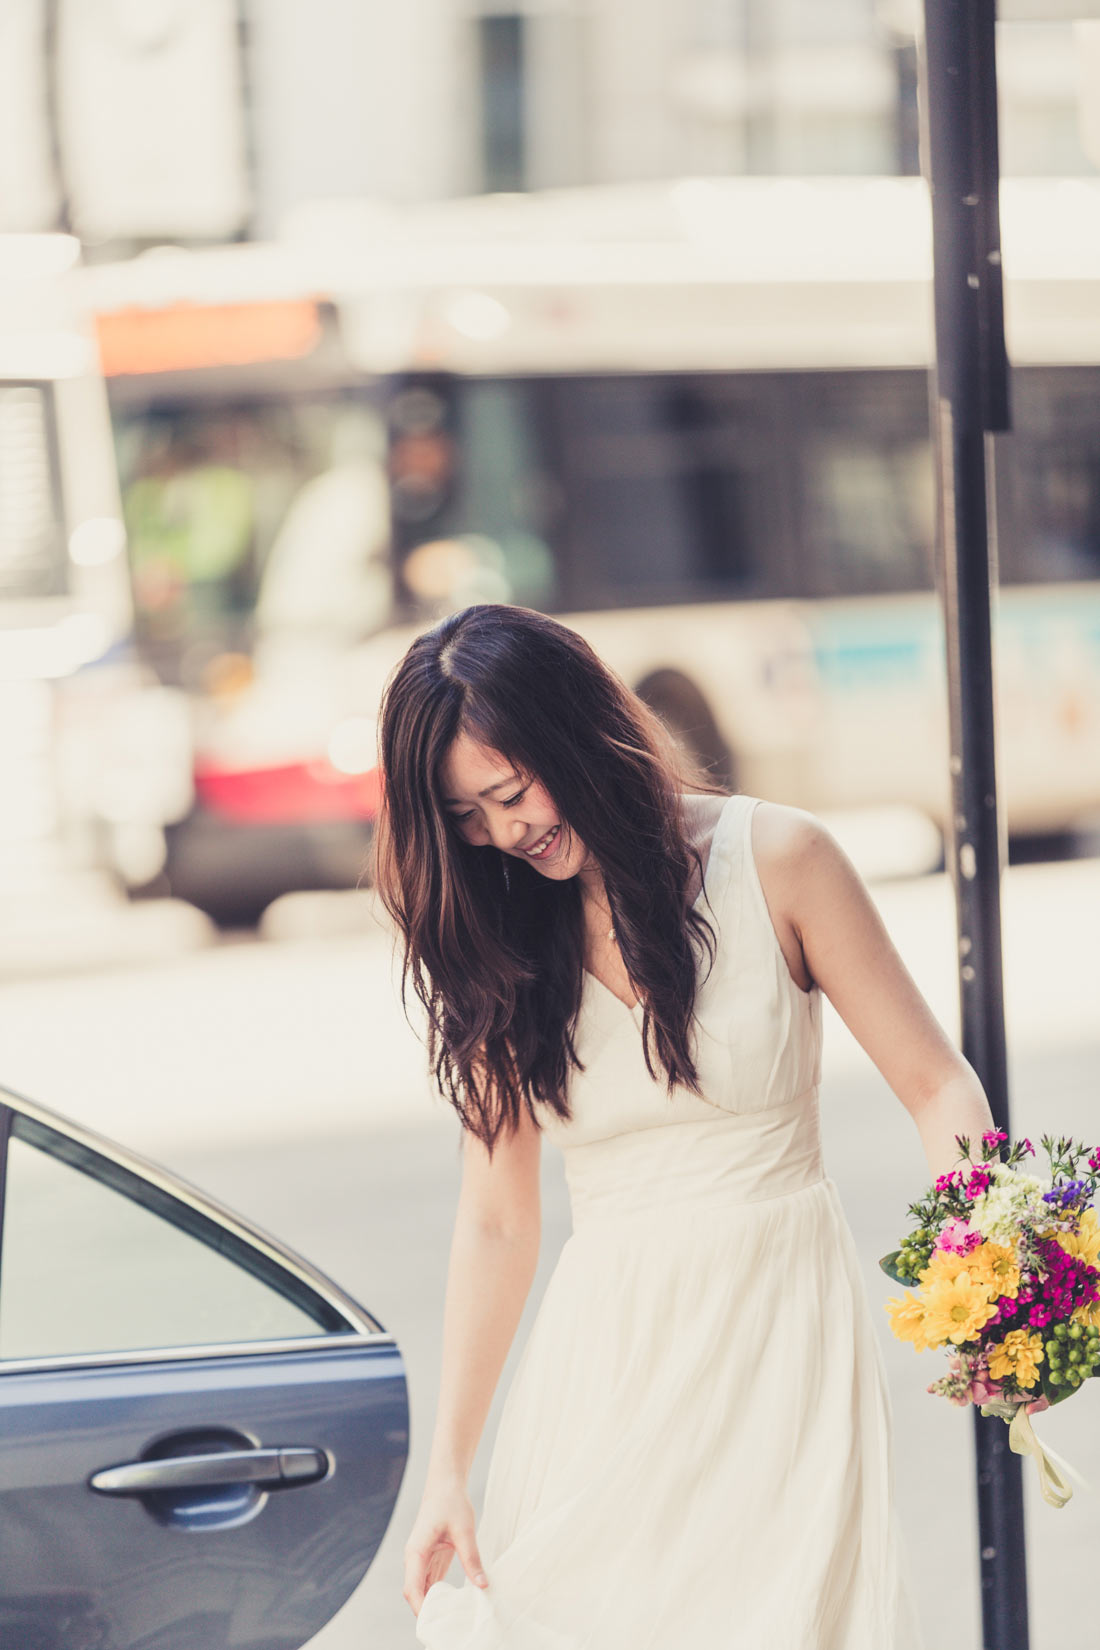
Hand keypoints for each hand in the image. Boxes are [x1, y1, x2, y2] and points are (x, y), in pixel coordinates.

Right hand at [402, 1481, 489, 1615]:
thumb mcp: (464, 1530)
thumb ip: (471, 1559)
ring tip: (453, 1621)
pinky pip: (431, 1583)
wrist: (446, 1483)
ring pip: (422, 1590)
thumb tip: (483, 1586)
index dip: (421, 1609)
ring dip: (434, 1605)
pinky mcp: (430, 1558)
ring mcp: (421, 1559)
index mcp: (416, 1552)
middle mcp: (414, 1559)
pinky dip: (439, 1595)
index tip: (437, 1624)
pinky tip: (453, 1605)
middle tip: (449, 1627)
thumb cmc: (451, 1502)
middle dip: (428, 1612)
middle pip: (415, 1594)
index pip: (412, 1589)